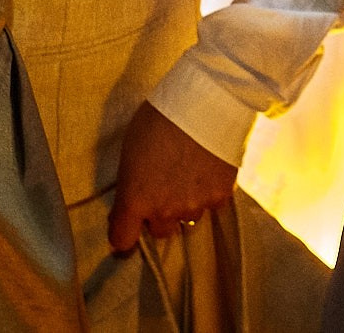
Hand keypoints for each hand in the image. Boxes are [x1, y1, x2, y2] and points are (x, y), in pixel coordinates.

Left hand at [106, 103, 236, 253]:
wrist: (205, 103)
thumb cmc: (159, 118)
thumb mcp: (131, 149)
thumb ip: (132, 181)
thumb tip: (134, 195)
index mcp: (135, 199)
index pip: (122, 240)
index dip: (123, 234)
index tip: (128, 225)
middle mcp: (164, 211)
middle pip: (160, 231)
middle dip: (159, 215)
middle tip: (164, 188)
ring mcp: (194, 206)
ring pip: (188, 218)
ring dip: (186, 203)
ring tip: (190, 173)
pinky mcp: (221, 197)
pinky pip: (212, 204)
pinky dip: (209, 192)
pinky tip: (208, 169)